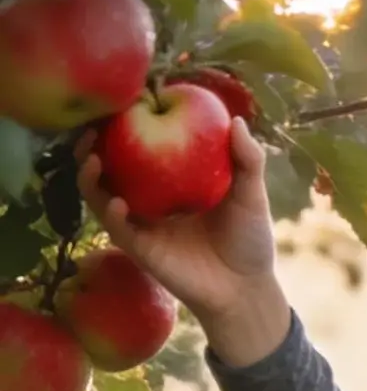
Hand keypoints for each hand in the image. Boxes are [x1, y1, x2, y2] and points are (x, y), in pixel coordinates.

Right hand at [75, 113, 286, 352]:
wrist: (245, 288)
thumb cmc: (249, 239)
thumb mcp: (251, 194)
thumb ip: (248, 160)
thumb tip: (236, 121)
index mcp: (171, 177)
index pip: (141, 143)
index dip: (125, 122)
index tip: (120, 101)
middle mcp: (150, 196)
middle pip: (111, 165)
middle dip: (93, 144)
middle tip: (91, 127)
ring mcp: (142, 222)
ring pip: (102, 194)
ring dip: (90, 177)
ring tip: (93, 158)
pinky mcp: (140, 249)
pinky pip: (118, 228)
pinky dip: (111, 212)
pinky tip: (116, 200)